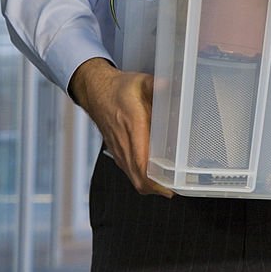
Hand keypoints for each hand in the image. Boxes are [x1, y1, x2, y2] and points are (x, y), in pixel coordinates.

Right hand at [69, 58, 173, 197]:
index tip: (170, 187)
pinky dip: (141, 176)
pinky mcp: (117, 150)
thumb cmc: (119, 88)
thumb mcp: (141, 82)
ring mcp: (119, 149)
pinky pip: (129, 169)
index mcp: (133, 127)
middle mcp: (124, 142)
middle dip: (156, 189)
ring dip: (149, 184)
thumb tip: (172, 85)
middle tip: (175, 189)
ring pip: (132, 176)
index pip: (141, 162)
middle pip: (137, 177)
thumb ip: (159, 85)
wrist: (95, 91)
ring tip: (168, 185)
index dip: (154, 180)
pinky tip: (155, 174)